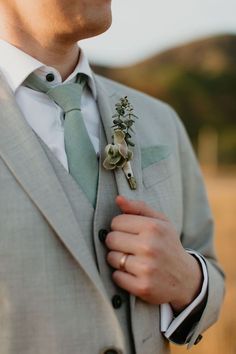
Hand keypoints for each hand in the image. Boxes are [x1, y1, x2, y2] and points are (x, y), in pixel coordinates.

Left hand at [106, 196, 202, 311]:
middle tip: (130, 247)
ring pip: (111, 258)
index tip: (130, 232)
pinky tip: (134, 273)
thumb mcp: (160, 222)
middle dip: (117, 242)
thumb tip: (118, 198)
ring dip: (118, 260)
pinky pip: (116, 276)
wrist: (185, 278)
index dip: (120, 227)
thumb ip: (139, 208)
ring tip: (133, 260)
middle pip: (111, 239)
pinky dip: (121, 275)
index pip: (116, 221)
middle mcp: (150, 247)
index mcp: (153, 227)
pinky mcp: (142, 287)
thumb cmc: (168, 245)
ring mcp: (146, 268)